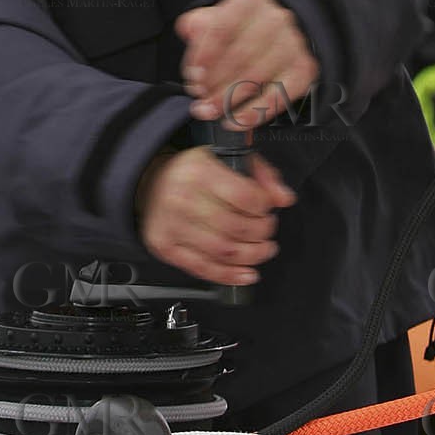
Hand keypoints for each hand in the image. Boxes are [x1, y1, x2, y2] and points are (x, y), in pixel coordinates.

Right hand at [136, 146, 294, 287]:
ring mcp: (173, 225)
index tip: (268, 209)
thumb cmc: (191, 171)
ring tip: (262, 250)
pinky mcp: (166, 246)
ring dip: (252, 256)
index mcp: (199, 170)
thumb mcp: (225, 158)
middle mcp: (183, 197)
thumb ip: (260, 173)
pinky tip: (246, 273)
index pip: (244, 196)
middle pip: (236, 227)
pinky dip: (230, 276)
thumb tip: (284, 197)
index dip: (265, 208)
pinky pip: (203, 268)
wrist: (150, 183)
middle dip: (262, 234)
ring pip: (223, 251)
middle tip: (268, 231)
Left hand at [175, 0, 319, 131]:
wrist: (277, 33)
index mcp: (251, 0)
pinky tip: (233, 120)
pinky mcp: (304, 70)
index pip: (223, 28)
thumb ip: (199, 25)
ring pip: (256, 79)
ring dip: (227, 101)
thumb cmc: (239, 29)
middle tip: (198, 99)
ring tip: (209, 110)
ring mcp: (294, 45)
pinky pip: (277, 98)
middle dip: (213, 83)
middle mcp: (277, 18)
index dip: (204, 57)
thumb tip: (191, 32)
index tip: (192, 77)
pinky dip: (252, 114)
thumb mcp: (215, 19)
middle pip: (240, 56)